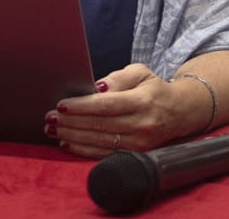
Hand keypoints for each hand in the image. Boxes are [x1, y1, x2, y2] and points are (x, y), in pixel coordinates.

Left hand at [44, 63, 179, 158]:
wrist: (179, 112)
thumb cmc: (153, 88)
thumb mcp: (140, 73)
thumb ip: (118, 78)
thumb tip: (96, 87)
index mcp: (143, 101)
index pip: (107, 105)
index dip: (82, 106)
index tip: (61, 104)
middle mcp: (142, 125)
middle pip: (100, 125)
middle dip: (71, 122)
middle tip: (49, 118)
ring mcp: (140, 143)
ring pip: (99, 142)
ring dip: (72, 137)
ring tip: (52, 130)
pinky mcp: (136, 155)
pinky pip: (104, 154)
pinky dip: (83, 149)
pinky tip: (67, 143)